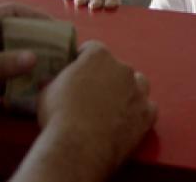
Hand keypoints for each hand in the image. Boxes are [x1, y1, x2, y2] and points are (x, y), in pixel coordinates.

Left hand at [0, 4, 49, 135]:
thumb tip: (36, 58)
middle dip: (39, 43)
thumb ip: (0, 63)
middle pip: (18, 38)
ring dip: (34, 66)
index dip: (33, 16)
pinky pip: (10, 84)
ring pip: (16, 62)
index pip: (10, 13)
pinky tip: (39, 91)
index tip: (55, 26)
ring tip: (57, 72)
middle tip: (63, 52)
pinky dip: (24, 86)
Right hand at [36, 41, 157, 171]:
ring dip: (128, 91)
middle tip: (94, 94)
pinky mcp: (147, 114)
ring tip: (113, 106)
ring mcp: (138, 91)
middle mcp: (123, 68)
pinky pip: (148, 108)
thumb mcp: (47, 91)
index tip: (78, 70)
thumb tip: (50, 81)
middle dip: (107, 77)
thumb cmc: (59, 116)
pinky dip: (139, 113)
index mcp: (98, 56)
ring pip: (138, 84)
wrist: (79, 146)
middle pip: (117, 67)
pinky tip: (127, 121)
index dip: (84, 59)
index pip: (93, 49)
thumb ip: (56, 81)